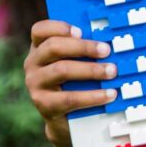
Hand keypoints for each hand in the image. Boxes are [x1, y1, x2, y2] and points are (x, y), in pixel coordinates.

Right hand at [24, 20, 116, 146]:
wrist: (66, 119)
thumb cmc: (75, 82)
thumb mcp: (76, 62)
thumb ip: (83, 49)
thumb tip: (109, 39)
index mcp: (40, 48)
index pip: (40, 30)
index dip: (58, 27)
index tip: (81, 30)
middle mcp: (33, 63)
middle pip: (53, 47)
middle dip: (83, 47)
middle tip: (107, 50)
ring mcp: (35, 84)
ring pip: (62, 70)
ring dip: (91, 70)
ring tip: (112, 71)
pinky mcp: (44, 104)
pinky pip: (70, 98)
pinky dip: (93, 96)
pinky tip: (109, 94)